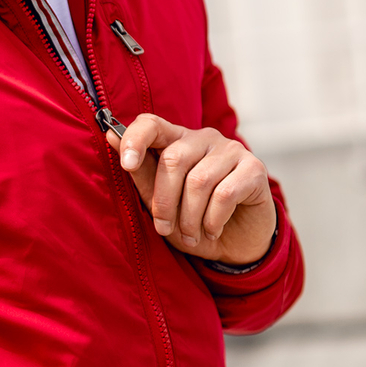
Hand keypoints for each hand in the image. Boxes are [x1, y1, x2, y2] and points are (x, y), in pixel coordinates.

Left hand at [105, 114, 276, 265]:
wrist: (236, 243)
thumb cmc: (193, 220)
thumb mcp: (160, 202)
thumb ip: (140, 172)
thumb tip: (110, 134)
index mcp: (176, 140)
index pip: (151, 123)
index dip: (135, 139)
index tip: (126, 164)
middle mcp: (204, 138)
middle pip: (173, 159)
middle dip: (164, 202)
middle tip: (165, 228)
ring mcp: (231, 150)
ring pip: (199, 181)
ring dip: (190, 218)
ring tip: (191, 235)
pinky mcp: (255, 169)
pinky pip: (225, 194)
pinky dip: (213, 220)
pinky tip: (212, 230)